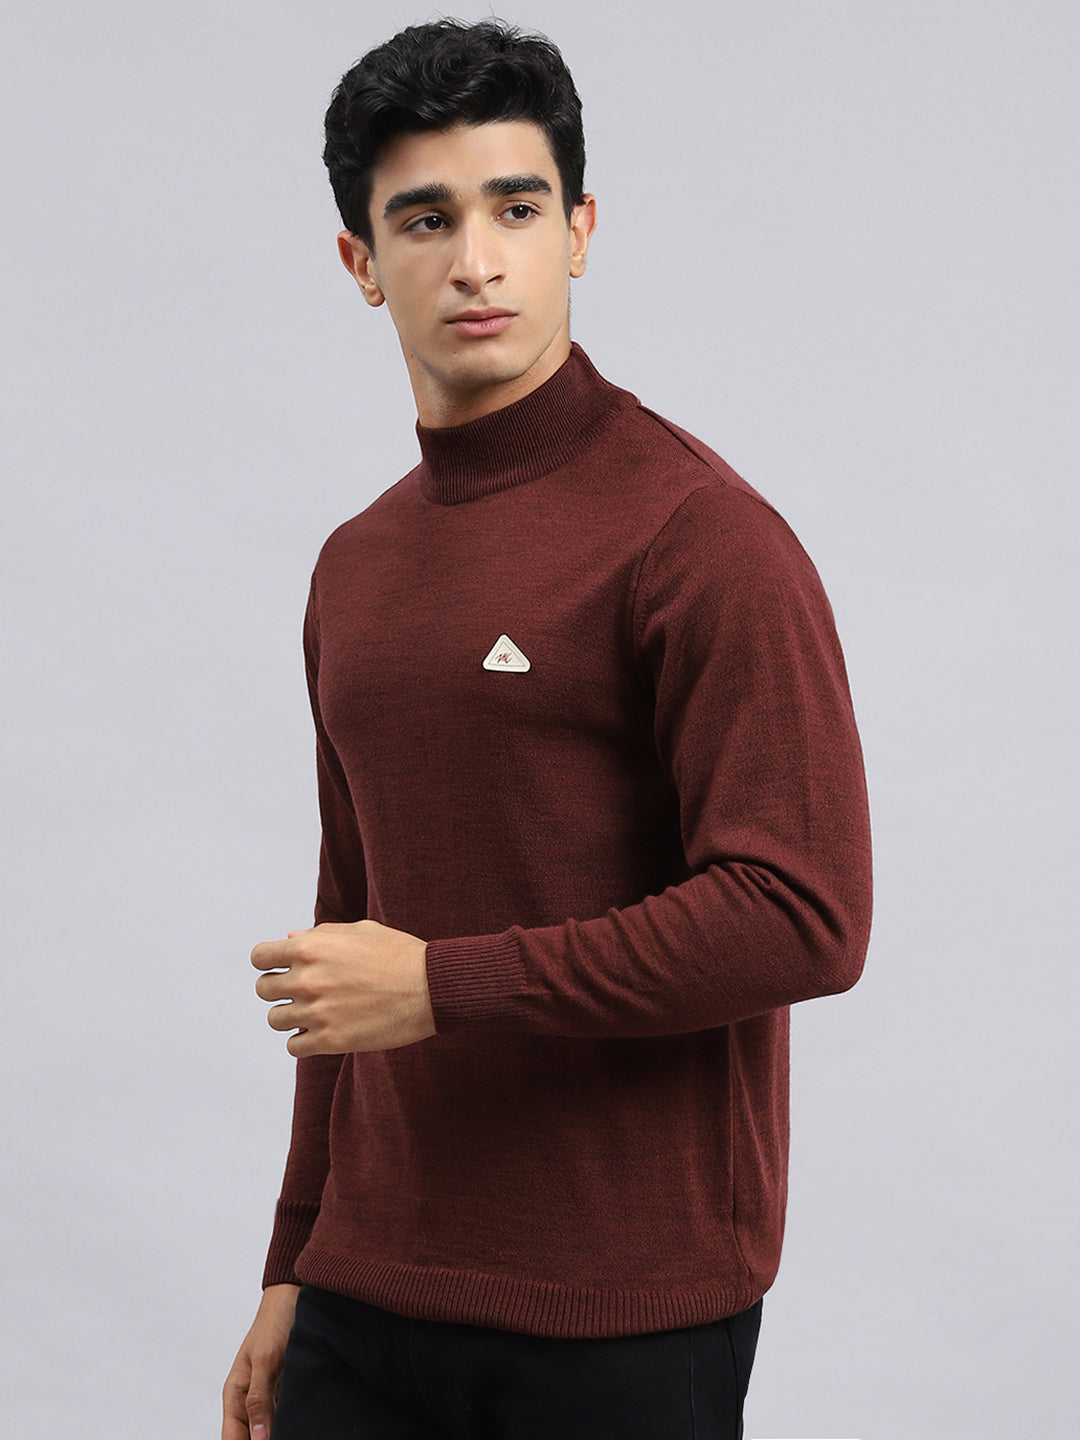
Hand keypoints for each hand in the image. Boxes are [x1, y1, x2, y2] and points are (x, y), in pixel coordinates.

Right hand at [222, 1283, 298, 1439]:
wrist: (296, 1295)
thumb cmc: (275, 1321)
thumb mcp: (265, 1359)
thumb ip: (258, 1398)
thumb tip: (257, 1438)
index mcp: (235, 1392)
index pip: (232, 1437)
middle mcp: (250, 1396)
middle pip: (250, 1436)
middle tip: (287, 1437)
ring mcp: (268, 1393)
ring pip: (269, 1428)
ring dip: (279, 1432)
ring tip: (295, 1431)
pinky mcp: (286, 1388)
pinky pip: (284, 1414)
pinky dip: (290, 1422)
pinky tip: (302, 1426)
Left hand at [251, 919, 436, 1055]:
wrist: (432, 987)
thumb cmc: (400, 954)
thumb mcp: (361, 931)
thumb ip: (321, 934)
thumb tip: (290, 939)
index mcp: (310, 947)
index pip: (259, 957)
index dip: (268, 961)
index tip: (281, 967)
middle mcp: (307, 979)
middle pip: (264, 989)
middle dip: (279, 989)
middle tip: (304, 991)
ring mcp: (317, 1012)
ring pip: (275, 1020)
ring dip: (291, 1016)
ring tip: (315, 1013)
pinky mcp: (330, 1041)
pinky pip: (294, 1047)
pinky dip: (303, 1041)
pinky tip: (322, 1032)